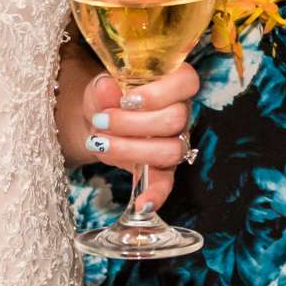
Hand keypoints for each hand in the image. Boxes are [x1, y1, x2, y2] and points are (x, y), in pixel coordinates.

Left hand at [56, 52, 199, 184]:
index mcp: (174, 83)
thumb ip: (104, 88)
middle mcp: (182, 111)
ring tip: (100, 143)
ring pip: (170, 150)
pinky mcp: (162, 169)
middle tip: (101, 120)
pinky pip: (166, 184)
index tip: (127, 99)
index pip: (187, 81)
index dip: (159, 93)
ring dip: (130, 149)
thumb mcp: (101, 86)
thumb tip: (107, 88)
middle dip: (132, 123)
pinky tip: (142, 205)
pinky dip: (156, 195)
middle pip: (175, 119)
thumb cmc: (108, 97)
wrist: (98, 120)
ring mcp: (175, 141)